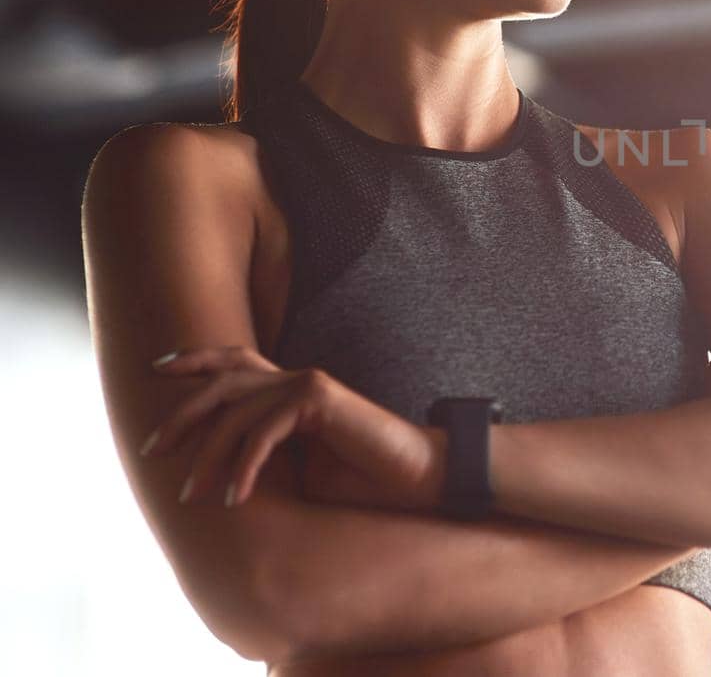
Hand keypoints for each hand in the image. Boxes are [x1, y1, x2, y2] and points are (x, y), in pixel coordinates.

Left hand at [140, 345, 436, 511]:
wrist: (413, 478)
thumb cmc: (360, 481)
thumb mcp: (297, 470)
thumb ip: (261, 457)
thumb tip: (211, 474)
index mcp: (290, 390)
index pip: (235, 362)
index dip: (194, 358)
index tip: (157, 368)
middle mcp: (296, 379)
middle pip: (222, 383)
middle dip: (181, 414)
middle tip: (152, 450)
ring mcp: (308, 384)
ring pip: (236, 411)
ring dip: (208, 457)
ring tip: (191, 496)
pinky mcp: (319, 398)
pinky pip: (264, 430)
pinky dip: (245, 466)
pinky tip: (237, 498)